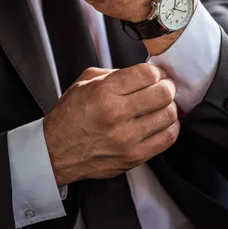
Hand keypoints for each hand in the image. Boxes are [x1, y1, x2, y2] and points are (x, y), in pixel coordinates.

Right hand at [43, 64, 179, 185]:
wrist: (56, 151)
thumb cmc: (70, 116)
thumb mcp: (83, 83)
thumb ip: (114, 74)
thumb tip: (143, 74)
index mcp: (103, 92)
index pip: (147, 74)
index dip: (157, 71)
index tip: (156, 75)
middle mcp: (116, 114)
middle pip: (163, 93)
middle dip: (167, 87)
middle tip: (163, 88)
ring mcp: (126, 138)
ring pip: (169, 115)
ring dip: (169, 106)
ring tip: (161, 106)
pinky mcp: (134, 157)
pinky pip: (167, 138)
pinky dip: (171, 127)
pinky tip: (162, 122)